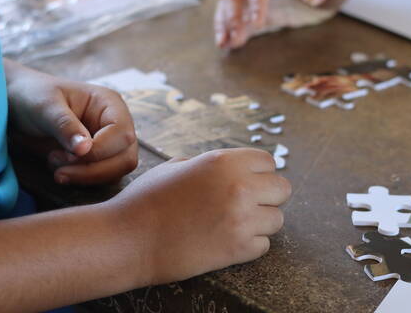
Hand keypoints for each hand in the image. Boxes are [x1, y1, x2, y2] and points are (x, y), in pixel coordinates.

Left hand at [4, 60, 137, 185]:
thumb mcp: (45, 106)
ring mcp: (109, 143)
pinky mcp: (97, 159)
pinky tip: (59, 170)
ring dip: (86, 177)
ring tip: (56, 168)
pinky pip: (102, 177)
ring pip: (116, 172)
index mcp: (110, 104)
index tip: (67, 154)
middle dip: (93, 170)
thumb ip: (65, 126)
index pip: (122, 135)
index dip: (99, 151)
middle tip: (60, 169)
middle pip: (125, 158)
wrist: (15, 104)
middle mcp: (116, 124)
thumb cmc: (31, 95)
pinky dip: (82, 180)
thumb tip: (85, 150)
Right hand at [110, 148, 291, 284]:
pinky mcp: (238, 249)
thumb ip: (208, 164)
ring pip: (277, 219)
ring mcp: (241, 219)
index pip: (269, 162)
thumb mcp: (176, 167)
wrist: (128, 239)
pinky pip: (264, 244)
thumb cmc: (146, 200)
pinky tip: (227, 242)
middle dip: (268, 197)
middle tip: (248, 205)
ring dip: (261, 223)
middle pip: (283, 189)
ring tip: (235, 225)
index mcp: (223, 161)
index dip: (259, 173)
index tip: (249, 182)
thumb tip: (228, 168)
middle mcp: (239, 186)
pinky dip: (250, 245)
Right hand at [214, 0, 365, 49]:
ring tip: (224, 43)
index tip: (257, 23)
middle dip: (232, 15)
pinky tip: (228, 45)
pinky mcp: (264, 12)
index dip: (256, 2)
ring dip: (226, 24)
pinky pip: (243, 20)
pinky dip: (233, 31)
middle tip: (234, 37)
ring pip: (233, 6)